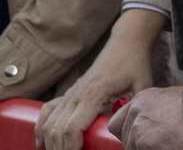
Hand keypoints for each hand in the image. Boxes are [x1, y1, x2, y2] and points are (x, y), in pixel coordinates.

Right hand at [37, 33, 152, 149]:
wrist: (126, 43)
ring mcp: (71, 93)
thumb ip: (134, 108)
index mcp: (93, 95)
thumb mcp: (141, 87)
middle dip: (60, 148)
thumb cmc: (134, 64)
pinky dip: (41, 127)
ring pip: (49, 122)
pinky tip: (41, 142)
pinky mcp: (69, 92)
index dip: (71, 146)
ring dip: (50, 142)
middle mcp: (77, 95)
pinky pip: (48, 110)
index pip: (73, 127)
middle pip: (57, 129)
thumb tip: (130, 128)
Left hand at [107, 87, 182, 149]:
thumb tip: (152, 128)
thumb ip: (153, 111)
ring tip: (169, 143)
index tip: (138, 140)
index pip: (116, 123)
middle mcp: (135, 113)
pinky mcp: (146, 143)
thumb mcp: (169, 99)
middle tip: (160, 142)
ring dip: (150, 148)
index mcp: (140, 100)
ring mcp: (138, 128)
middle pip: (125, 140)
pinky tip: (172, 146)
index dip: (125, 134)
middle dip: (140, 145)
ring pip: (134, 149)